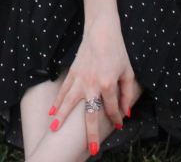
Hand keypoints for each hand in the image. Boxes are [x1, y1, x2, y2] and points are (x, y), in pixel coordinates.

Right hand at [48, 20, 138, 151]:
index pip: (112, 109)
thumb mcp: (128, 72)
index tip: (118, 125)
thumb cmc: (117, 51)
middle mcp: (92, 85)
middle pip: (90, 114)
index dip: (116, 118)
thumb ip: (127, 93)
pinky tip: (52, 112)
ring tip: (55, 131)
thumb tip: (126, 113)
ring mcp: (80, 79)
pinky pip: (63, 90)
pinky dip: (58, 101)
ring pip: (69, 103)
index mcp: (108, 84)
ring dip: (62, 117)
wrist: (102, 31)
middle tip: (91, 149)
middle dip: (91, 133)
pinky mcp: (72, 73)